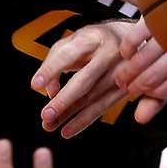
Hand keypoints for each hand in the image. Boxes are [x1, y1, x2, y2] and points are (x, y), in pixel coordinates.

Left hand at [31, 21, 133, 138]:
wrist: (130, 41)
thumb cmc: (94, 41)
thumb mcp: (74, 41)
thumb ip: (55, 61)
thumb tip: (49, 91)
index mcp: (92, 38)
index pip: (68, 54)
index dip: (51, 69)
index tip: (36, 84)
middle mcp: (109, 53)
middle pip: (84, 80)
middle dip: (64, 100)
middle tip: (46, 114)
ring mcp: (121, 71)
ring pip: (92, 98)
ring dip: (69, 115)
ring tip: (50, 124)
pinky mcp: (126, 88)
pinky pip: (102, 107)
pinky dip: (83, 121)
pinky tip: (67, 129)